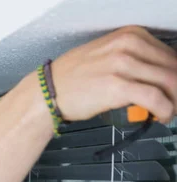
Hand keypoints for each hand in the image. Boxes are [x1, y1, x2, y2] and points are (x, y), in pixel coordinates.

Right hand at [52, 26, 176, 123]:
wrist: (47, 91)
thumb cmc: (71, 78)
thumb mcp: (106, 55)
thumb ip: (133, 59)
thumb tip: (156, 76)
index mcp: (129, 35)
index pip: (169, 55)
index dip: (175, 76)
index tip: (173, 90)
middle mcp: (128, 45)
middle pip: (172, 68)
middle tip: (174, 103)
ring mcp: (123, 64)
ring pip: (169, 82)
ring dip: (174, 101)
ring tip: (169, 112)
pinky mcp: (118, 86)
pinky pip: (155, 98)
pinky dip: (165, 109)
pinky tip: (161, 116)